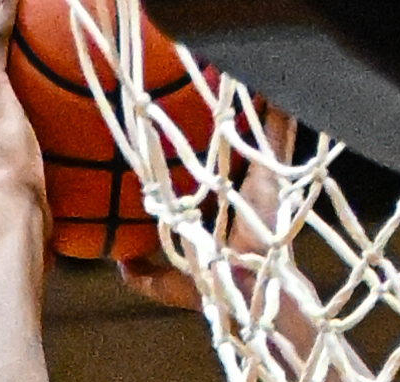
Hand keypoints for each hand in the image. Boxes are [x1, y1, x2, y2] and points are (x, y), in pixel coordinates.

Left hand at [116, 104, 297, 308]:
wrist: (245, 291)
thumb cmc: (212, 288)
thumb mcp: (168, 284)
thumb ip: (144, 276)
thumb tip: (121, 264)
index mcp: (214, 208)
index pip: (197, 173)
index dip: (184, 151)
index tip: (165, 126)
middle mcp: (235, 190)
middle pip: (225, 146)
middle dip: (216, 118)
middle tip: (202, 86)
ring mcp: (256, 179)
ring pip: (251, 133)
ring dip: (246, 106)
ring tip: (237, 71)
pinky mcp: (273, 175)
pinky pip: (278, 135)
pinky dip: (278, 111)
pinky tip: (276, 85)